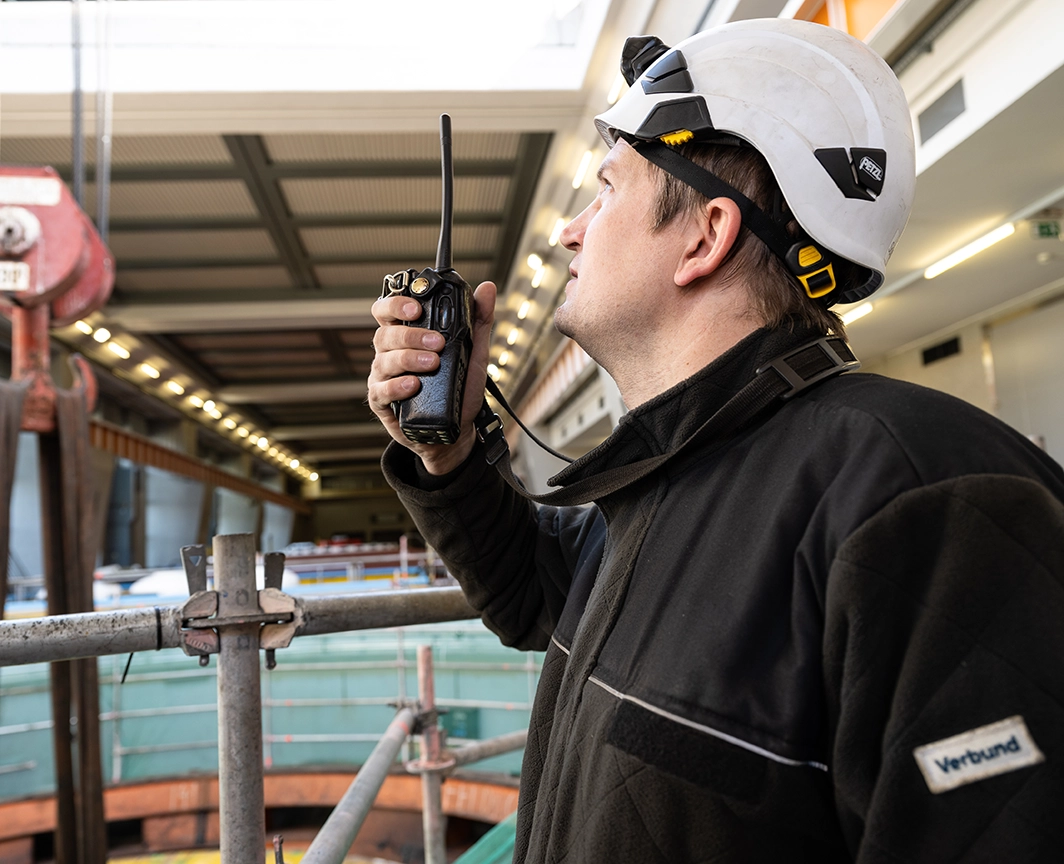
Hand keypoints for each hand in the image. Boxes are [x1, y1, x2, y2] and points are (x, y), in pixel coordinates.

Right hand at [368, 281, 496, 474]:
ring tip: (432, 364)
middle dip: (411, 335)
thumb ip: (478, 320)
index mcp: (406, 335)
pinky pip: (381, 391)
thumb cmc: (459, 388)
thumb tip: (488, 288)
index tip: (417, 308)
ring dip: (409, 359)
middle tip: (438, 343)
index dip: (396, 304)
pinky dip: (397, 386)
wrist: (455, 430)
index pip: (388, 310)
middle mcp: (390, 352)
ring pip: (384, 360)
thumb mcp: (474, 353)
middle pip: (386, 333)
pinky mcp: (381, 402)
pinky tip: (413, 385)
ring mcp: (383, 377)